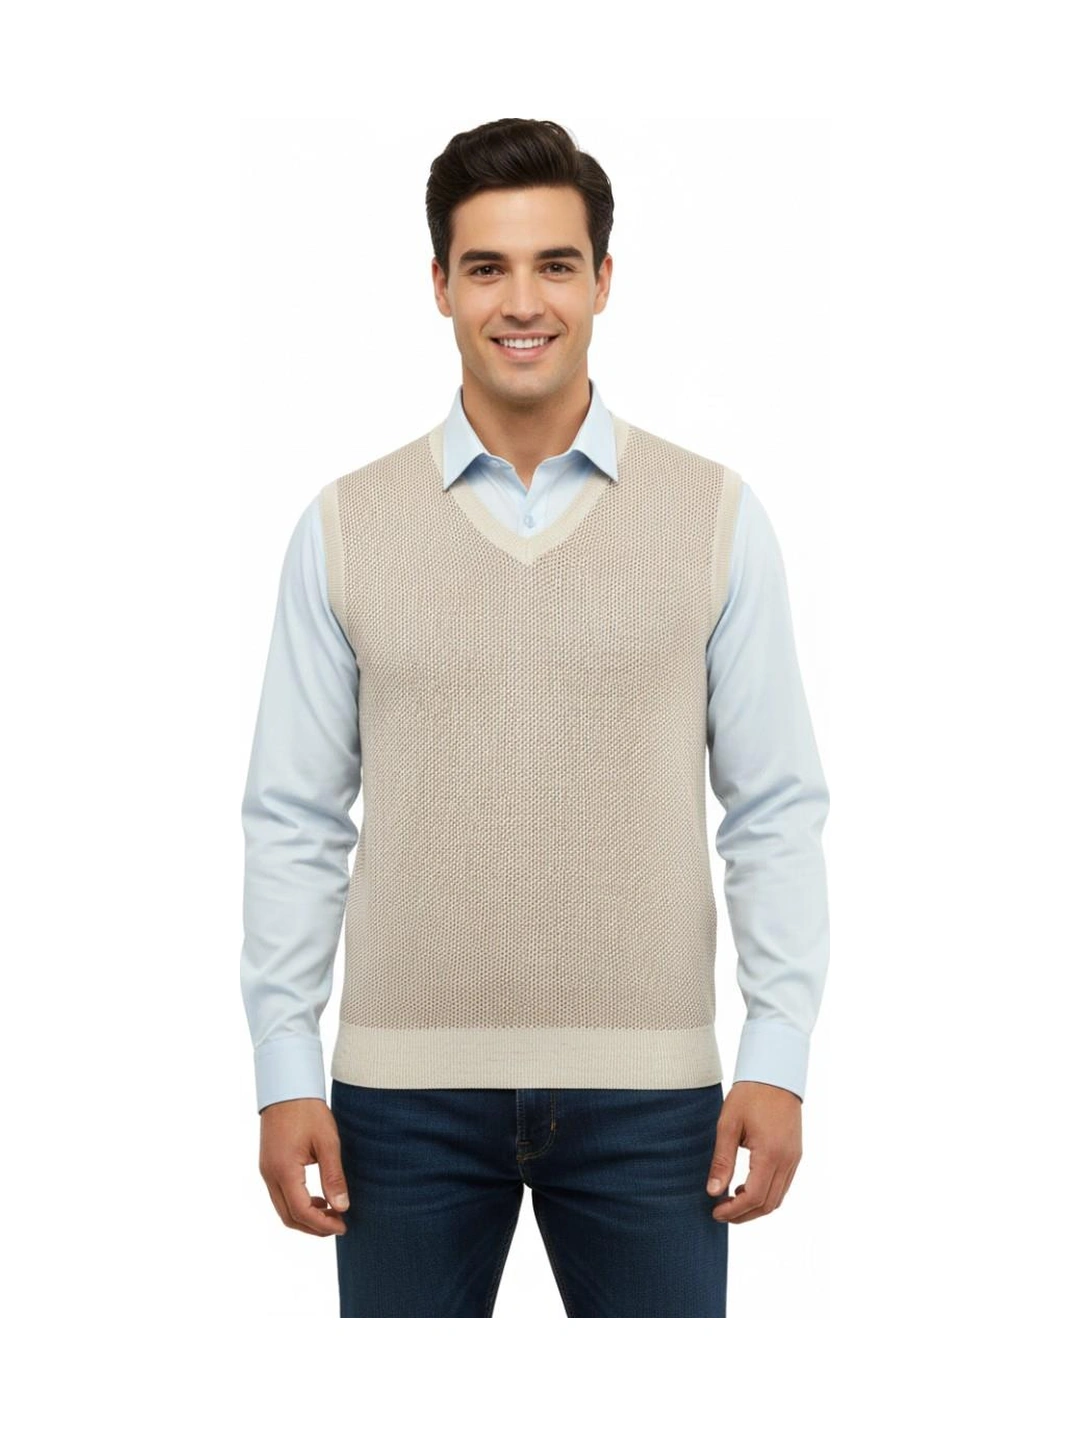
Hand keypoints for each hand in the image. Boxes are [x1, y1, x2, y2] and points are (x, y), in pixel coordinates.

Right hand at [258, 1098, 350, 1236]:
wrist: (287, 1088)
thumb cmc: (308, 1111)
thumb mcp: (327, 1142)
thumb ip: (333, 1176)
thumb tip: (342, 1207)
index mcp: (284, 1169)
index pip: (301, 1211)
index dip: (322, 1224)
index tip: (343, 1226)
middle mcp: (270, 1175)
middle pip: (288, 1217)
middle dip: (313, 1227)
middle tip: (338, 1225)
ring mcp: (266, 1171)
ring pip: (282, 1209)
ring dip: (305, 1217)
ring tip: (331, 1213)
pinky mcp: (268, 1166)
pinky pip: (280, 1196)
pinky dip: (298, 1204)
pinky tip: (317, 1199)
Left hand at [706, 1080, 801, 1222]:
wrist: (775, 1075)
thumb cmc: (749, 1096)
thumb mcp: (728, 1125)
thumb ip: (722, 1161)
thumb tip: (713, 1192)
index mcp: (770, 1153)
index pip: (754, 1196)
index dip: (734, 1210)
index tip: (715, 1212)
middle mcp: (787, 1160)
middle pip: (768, 1204)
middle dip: (744, 1214)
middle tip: (721, 1213)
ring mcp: (794, 1158)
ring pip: (778, 1198)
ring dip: (756, 1207)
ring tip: (731, 1201)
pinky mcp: (795, 1154)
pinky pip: (783, 1185)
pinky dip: (766, 1194)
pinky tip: (747, 1187)